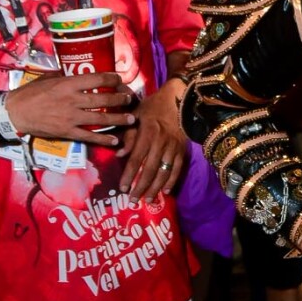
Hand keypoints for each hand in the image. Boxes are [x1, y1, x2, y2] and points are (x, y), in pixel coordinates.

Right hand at [5, 70, 136, 147]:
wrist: (15, 113)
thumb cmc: (29, 93)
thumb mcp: (47, 79)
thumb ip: (63, 77)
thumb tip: (73, 73)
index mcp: (68, 84)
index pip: (96, 78)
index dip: (111, 78)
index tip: (119, 79)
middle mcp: (73, 100)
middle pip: (103, 99)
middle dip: (120, 99)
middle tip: (130, 99)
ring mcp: (71, 117)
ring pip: (101, 118)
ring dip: (118, 119)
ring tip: (131, 118)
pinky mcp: (67, 132)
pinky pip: (89, 136)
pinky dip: (104, 139)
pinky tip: (115, 140)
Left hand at [120, 78, 188, 201]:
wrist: (179, 99)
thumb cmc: (153, 106)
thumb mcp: (136, 115)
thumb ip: (128, 136)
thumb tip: (119, 155)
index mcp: (147, 134)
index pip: (136, 159)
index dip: (128, 175)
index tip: (122, 188)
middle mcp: (160, 143)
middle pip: (149, 170)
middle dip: (141, 187)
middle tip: (133, 200)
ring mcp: (173, 148)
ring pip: (164, 172)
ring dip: (155, 188)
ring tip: (148, 200)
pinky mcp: (182, 150)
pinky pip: (177, 169)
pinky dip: (172, 181)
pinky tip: (165, 191)